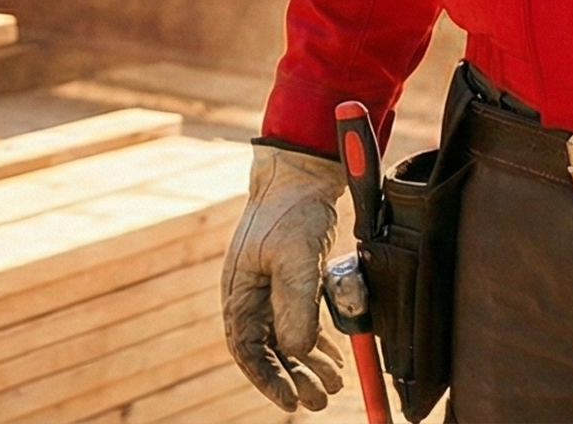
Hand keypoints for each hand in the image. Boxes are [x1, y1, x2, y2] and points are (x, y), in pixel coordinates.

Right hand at [221, 143, 349, 411]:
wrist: (301, 172)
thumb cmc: (292, 211)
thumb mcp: (295, 258)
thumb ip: (296, 306)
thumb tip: (297, 352)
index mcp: (239, 294)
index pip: (248, 351)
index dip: (269, 380)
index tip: (292, 401)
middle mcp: (250, 296)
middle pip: (269, 351)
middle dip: (294, 379)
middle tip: (319, 401)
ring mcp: (269, 288)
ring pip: (286, 339)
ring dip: (308, 364)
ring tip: (333, 384)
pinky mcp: (290, 279)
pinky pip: (299, 321)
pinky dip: (315, 341)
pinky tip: (333, 356)